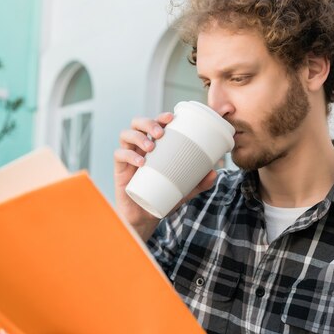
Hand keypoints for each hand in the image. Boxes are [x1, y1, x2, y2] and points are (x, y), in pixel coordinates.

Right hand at [114, 113, 215, 239]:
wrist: (147, 217)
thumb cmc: (163, 197)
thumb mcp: (185, 190)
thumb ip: (199, 183)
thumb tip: (214, 173)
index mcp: (154, 145)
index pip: (155, 123)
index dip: (161, 116)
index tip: (172, 117)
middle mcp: (140, 147)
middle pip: (138, 123)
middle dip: (149, 123)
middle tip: (160, 133)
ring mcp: (128, 156)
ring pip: (126, 135)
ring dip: (138, 136)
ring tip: (151, 147)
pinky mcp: (120, 169)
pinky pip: (119, 155)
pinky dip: (129, 155)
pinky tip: (140, 162)